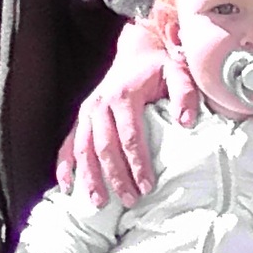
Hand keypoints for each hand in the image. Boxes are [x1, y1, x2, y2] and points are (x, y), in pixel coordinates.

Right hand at [55, 14, 203, 206]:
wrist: (137, 49)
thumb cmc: (159, 66)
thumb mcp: (177, 72)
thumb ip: (184, 94)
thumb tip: (186, 122)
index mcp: (123, 96)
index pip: (130, 136)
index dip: (138, 163)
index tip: (148, 185)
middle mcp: (100, 104)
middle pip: (105, 147)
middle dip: (116, 177)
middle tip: (130, 200)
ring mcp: (87, 112)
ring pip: (83, 149)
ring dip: (90, 177)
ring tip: (98, 202)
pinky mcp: (82, 117)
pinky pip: (68, 143)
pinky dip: (65, 165)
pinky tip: (68, 186)